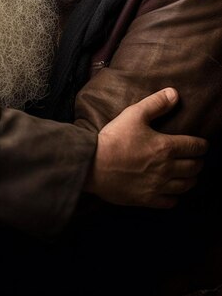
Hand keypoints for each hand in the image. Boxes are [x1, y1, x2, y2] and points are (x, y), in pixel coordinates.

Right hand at [83, 87, 207, 208]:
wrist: (93, 164)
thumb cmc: (113, 138)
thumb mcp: (134, 114)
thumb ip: (156, 103)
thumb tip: (174, 94)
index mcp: (166, 147)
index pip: (195, 147)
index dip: (202, 145)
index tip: (203, 144)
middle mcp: (167, 168)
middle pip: (194, 167)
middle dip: (198, 162)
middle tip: (196, 158)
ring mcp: (158, 186)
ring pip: (186, 186)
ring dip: (191, 179)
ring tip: (188, 174)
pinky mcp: (147, 199)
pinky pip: (171, 202)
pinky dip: (175, 197)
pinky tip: (172, 191)